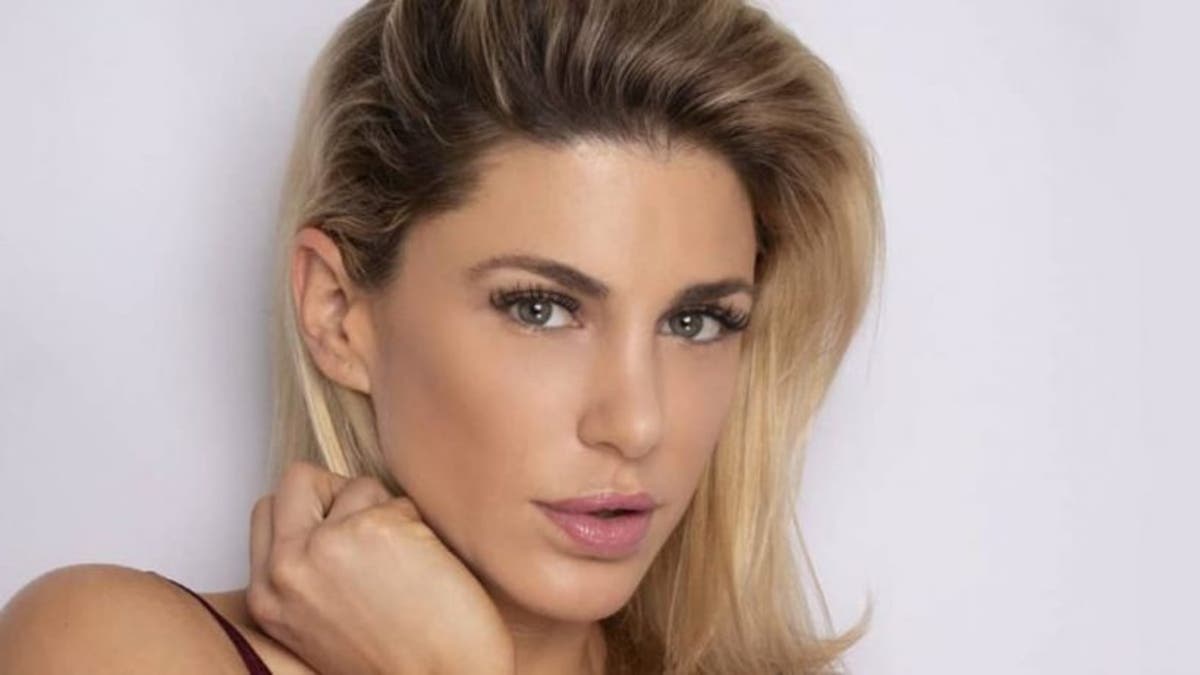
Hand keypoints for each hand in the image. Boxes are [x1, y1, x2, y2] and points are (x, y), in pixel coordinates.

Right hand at [246, 460, 514, 674]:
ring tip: (403, 563)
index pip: (268, 511)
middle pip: (298, 480)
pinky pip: (399, 499)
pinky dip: (418, 525)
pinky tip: (426, 567)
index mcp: (266, 595)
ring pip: (357, 485)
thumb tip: (324, 519)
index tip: (341, 530)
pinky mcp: (375, 528)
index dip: (311, 511)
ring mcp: (328, 544)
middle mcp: (287, 567)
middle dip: (337, 492)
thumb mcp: (318, 622)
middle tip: (369, 528)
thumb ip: (305, 572)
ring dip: (386, 513)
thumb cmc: (395, 659)